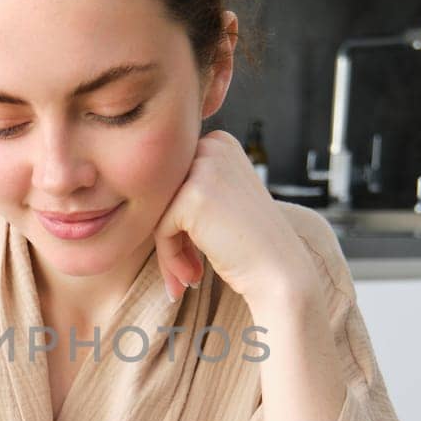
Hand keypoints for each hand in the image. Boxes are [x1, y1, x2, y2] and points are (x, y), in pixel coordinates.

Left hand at [152, 130, 314, 304]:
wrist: (282, 273)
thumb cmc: (251, 245)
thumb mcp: (222, 201)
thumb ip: (189, 189)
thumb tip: (138, 193)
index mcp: (220, 142)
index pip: (173, 180)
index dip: (178, 220)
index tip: (194, 253)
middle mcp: (212, 146)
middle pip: (163, 194)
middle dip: (169, 236)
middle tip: (185, 273)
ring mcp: (203, 168)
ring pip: (157, 212)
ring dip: (168, 252)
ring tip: (187, 278)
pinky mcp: (192, 195)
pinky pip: (160, 229)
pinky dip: (170, 258)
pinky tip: (193, 277)